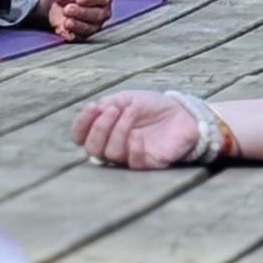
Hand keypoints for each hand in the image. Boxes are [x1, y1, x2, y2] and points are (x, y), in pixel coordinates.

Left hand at [45, 0, 112, 40]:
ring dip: (77, 25)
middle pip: (96, 15)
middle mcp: (102, 11)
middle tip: (68, 8)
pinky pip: (78, 37)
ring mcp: (93, 24)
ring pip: (89, 28)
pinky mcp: (81, 34)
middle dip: (82, 12)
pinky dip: (70, 35)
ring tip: (66, 21)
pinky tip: (63, 30)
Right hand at [73, 88, 201, 169]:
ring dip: (118, 131)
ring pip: (111, 154)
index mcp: (104, 131)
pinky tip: (138, 135)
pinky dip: (133, 148)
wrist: (182, 112)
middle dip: (99, 128)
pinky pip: (133, 163)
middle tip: (113, 110)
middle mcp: (113, 146)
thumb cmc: (152, 107)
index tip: (93, 107)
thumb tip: (94, 110)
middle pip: (92, 149)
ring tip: (129, 113)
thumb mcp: (128, 98)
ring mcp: (130, 157)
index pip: (80, 136)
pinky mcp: (149, 164)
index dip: (81, 124)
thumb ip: (108, 104)